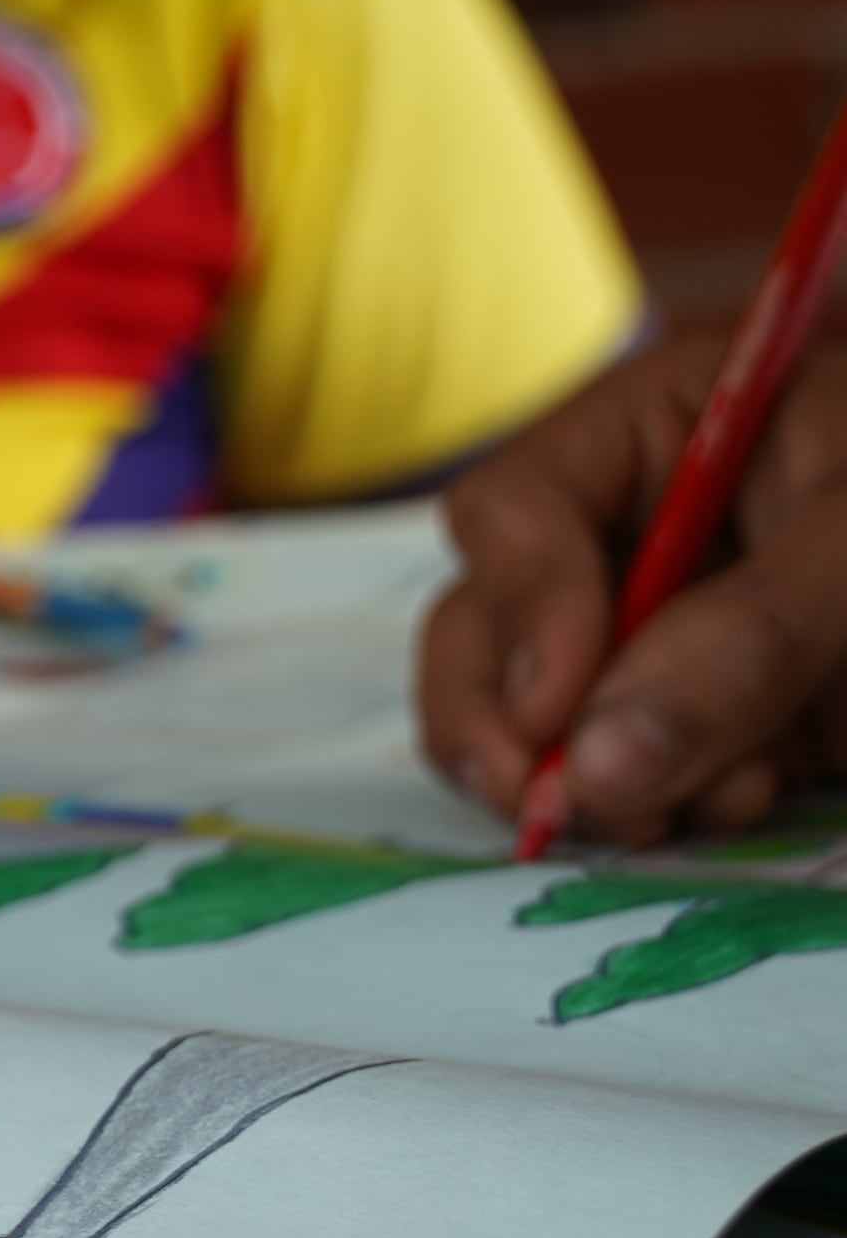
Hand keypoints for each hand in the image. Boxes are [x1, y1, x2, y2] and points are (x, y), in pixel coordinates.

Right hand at [417, 329, 846, 842]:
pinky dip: (661, 805)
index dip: (524, 611)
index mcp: (666, 430)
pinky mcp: (712, 715)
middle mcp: (640, 531)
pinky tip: (747, 798)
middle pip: (485, 624)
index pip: (515, 510)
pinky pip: (623, 773)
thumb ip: (751, 636)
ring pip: (537, 718)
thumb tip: (596, 765)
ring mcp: (667, 629)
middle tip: (552, 807)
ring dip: (594, 780)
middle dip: (512, 727)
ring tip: (706, 800)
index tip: (562, 714)